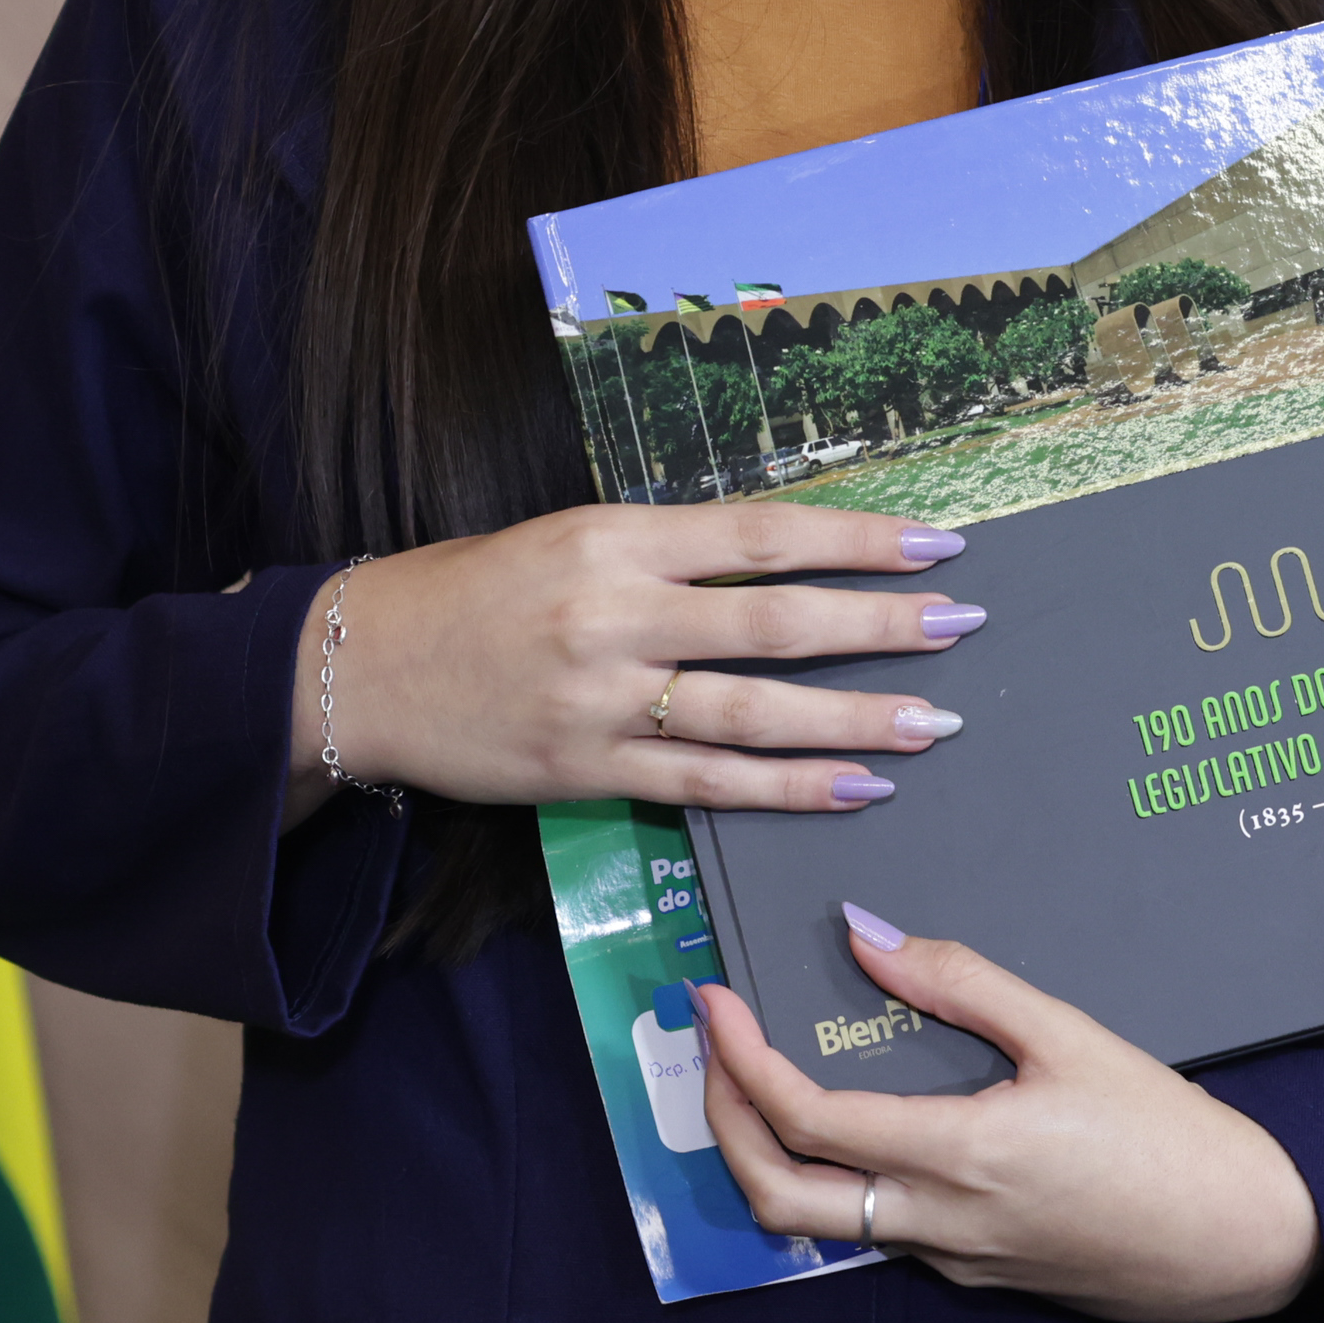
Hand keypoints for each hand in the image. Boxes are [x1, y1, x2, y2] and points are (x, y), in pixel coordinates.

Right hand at [284, 503, 981, 825]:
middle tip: (964, 624)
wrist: (359, 668)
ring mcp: (603, 700)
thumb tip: (782, 558)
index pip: (763, 534)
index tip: (936, 541)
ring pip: (756, 712)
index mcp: (614, 537)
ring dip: (856, 719)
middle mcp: (615, 614)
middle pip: (776, 621)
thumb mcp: (565, 536)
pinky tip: (859, 788)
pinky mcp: (588, 773)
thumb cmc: (468, 589)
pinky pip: (709, 785)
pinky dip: (790, 788)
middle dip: (881, 626)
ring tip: (936, 722)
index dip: (857, 537)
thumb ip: (664, 550)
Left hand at [694, 911, 1320, 1322]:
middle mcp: (937, 1223)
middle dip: (722, 1122)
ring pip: (819, 1224)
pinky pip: (878, 1231)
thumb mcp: (1074, 1037)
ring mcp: (952, 1260)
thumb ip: (964, 983)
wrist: (1246, 1244)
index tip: (714, 1000)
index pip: (803, 1119)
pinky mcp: (976, 1275)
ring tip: (764, 1076)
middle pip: (776, 1197)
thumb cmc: (1172, 1136)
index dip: (740, 1059)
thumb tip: (866, 933)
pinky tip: (859, 1118)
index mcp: (957, 1156)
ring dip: (771, 1152)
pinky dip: (837, 1175)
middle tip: (712, 1048)